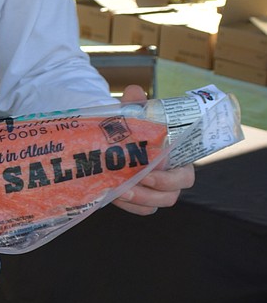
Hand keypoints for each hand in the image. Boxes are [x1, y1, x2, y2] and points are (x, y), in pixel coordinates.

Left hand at [112, 85, 194, 214]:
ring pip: (157, 205)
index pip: (186, 175)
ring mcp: (157, 192)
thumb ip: (136, 103)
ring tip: (121, 190)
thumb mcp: (135, 115)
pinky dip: (130, 207)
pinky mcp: (143, 201)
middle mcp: (172, 179)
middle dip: (155, 189)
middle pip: (173, 194)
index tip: (153, 165)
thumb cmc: (134, 128)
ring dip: (140, 200)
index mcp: (178, 160)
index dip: (171, 175)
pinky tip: (115, 196)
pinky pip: (142, 210)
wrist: (118, 141)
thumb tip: (135, 91)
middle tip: (136, 180)